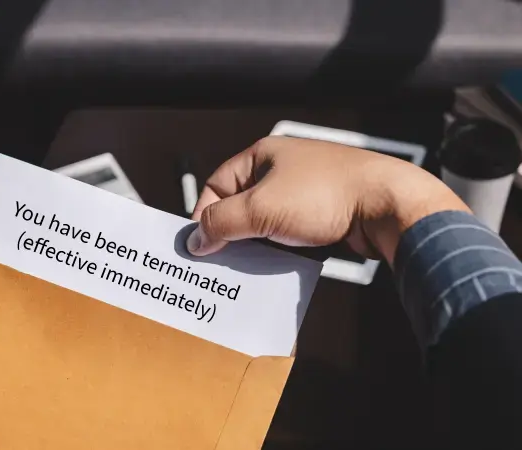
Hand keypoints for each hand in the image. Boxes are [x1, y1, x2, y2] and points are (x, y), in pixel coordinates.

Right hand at [186, 136, 468, 264]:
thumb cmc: (326, 193)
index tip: (201, 244)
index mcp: (262, 156)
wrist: (385, 205)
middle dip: (232, 233)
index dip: (205, 214)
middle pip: (241, 205)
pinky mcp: (321, 212)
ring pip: (266, 222)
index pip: (217, 185)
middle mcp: (281, 170)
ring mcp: (304, 191)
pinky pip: (290, 233)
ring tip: (253, 266)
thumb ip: (222, 222)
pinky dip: (281, 249)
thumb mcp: (261, 208)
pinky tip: (280, 264)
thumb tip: (198, 238)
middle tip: (223, 260)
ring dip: (258, 244)